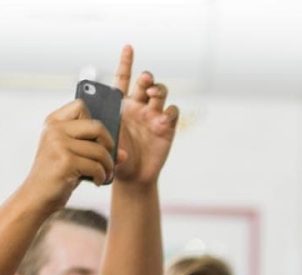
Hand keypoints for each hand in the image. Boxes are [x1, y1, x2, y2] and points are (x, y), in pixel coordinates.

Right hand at [19, 101, 115, 210]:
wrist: (38, 195)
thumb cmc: (58, 175)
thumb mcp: (75, 157)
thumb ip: (95, 149)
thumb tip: (124, 153)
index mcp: (54, 122)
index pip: (81, 106)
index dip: (97, 122)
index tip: (99, 140)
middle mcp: (55, 129)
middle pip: (97, 126)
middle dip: (109, 145)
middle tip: (108, 159)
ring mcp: (58, 143)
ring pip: (100, 151)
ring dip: (108, 166)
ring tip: (104, 174)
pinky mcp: (66, 160)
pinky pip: (97, 167)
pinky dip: (101, 177)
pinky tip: (96, 181)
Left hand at [113, 46, 178, 185]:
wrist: (132, 176)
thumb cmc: (115, 158)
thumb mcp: (106, 140)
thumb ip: (108, 130)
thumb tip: (114, 126)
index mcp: (121, 104)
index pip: (123, 78)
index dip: (126, 62)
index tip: (128, 47)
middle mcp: (138, 106)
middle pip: (145, 83)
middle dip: (146, 78)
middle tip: (144, 82)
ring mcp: (153, 116)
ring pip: (160, 93)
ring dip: (158, 90)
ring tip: (152, 94)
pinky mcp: (167, 128)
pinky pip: (172, 112)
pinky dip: (169, 111)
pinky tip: (163, 117)